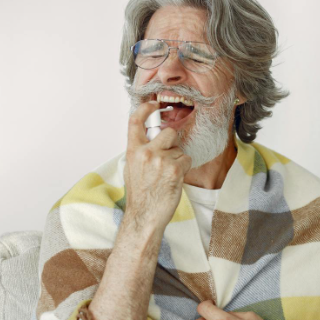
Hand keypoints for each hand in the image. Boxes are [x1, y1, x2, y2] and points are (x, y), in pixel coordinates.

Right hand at [123, 101, 191, 231]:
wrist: (145, 215)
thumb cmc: (140, 195)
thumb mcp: (132, 168)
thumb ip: (141, 151)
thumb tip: (152, 139)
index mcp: (133, 151)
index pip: (136, 121)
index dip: (146, 108)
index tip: (154, 104)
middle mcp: (146, 152)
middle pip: (168, 132)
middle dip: (173, 142)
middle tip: (168, 157)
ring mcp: (161, 160)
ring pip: (179, 148)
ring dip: (178, 159)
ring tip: (168, 174)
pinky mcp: (175, 169)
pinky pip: (186, 159)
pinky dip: (184, 168)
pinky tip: (174, 180)